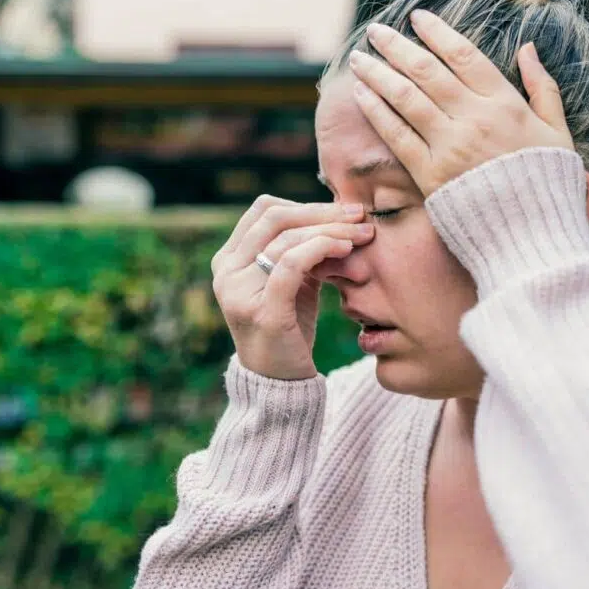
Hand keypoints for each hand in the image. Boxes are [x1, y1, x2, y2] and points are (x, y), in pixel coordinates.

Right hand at [211, 196, 374, 379]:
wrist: (280, 382)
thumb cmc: (290, 327)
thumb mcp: (293, 282)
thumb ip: (303, 250)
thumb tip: (339, 213)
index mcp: (228, 259)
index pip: (264, 210)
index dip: (306, 205)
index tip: (343, 211)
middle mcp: (226, 272)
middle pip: (275, 218)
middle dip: (323, 213)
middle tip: (359, 216)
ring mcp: (239, 292)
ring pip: (286, 239)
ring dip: (331, 231)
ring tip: (362, 234)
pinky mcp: (263, 312)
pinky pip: (291, 265)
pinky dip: (322, 249)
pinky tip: (346, 249)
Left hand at [348, 9, 574, 195]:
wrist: (532, 236)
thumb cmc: (547, 185)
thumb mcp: (558, 132)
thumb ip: (543, 87)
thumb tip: (527, 48)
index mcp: (505, 104)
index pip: (464, 55)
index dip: (437, 33)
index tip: (417, 18)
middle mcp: (474, 119)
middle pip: (427, 71)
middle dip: (397, 47)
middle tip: (376, 31)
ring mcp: (449, 147)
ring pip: (406, 98)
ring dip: (378, 73)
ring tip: (360, 58)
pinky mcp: (430, 175)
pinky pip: (397, 136)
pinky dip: (377, 111)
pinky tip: (362, 94)